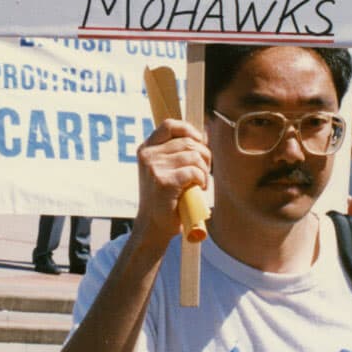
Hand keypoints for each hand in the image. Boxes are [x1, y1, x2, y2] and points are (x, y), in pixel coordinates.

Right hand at [135, 119, 210, 245]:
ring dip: (203, 170)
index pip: (169, 125)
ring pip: (193, 156)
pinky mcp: (163, 182)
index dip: (189, 130)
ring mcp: (154, 168)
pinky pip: (193, 171)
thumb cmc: (165, 198)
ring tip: (200, 183)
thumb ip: (179, 152)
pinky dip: (201, 179)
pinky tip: (198, 188)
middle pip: (187, 142)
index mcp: (146, 149)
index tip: (200, 142)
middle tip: (204, 172)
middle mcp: (147, 155)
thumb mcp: (166, 169)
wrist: (153, 226)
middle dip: (204, 156)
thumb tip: (205, 134)